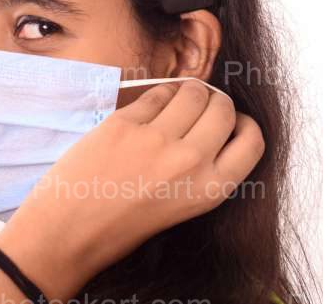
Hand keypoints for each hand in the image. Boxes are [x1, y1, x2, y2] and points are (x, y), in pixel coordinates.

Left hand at [0, 80, 264, 299]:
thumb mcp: (183, 206)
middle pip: (224, 108)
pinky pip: (157, 93)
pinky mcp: (125, 123)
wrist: (70, 231)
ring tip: (178, 103)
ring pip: (193, 92)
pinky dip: (159, 94)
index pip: (253, 141)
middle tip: (201, 107)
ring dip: (190, 91)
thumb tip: (216, 125)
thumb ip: (204, 170)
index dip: (245, 125)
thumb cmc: (124, 224)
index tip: (232, 122)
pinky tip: (151, 107)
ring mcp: (156, 139)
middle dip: (216, 102)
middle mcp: (190, 162)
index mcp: (210, 190)